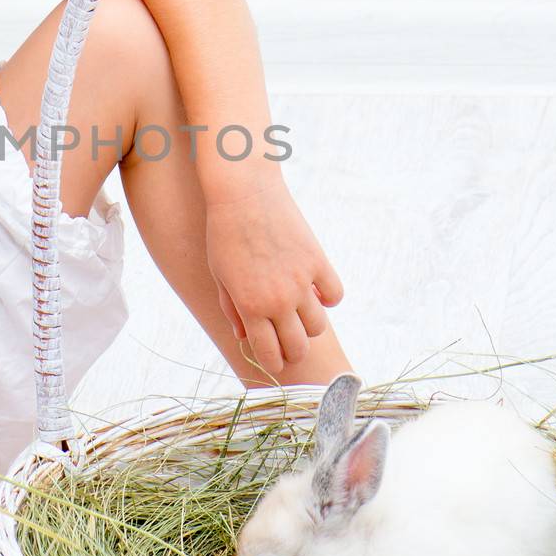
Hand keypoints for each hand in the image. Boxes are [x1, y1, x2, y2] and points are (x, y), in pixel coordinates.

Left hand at [203, 178, 343, 382]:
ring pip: (318, 327)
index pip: (269, 354)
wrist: (243, 192)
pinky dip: (327, 299)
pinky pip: (335, 296)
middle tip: (288, 344)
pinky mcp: (318, 261)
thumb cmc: (223, 232)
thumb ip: (232, 309)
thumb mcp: (220, 275)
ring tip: (299, 316)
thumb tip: (244, 336)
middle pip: (298, 347)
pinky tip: (315, 291)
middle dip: (292, 352)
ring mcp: (302, 281)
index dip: (272, 363)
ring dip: (309, 327)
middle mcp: (279, 299)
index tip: (273, 359)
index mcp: (250, 307)